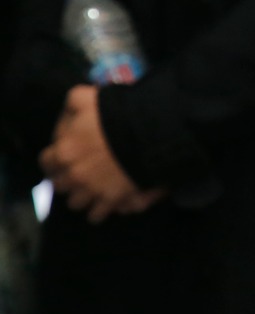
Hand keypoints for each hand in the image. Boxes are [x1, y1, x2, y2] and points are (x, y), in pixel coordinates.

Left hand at [41, 86, 160, 222]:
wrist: (148, 132)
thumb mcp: (86, 97)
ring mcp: (91, 191)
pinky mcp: (110, 200)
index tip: (66, 156)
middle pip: (60, 186)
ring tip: (94, 188)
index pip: (46, 162)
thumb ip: (71, 105)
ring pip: (76, 203)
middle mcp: (72, 175)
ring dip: (83, 196)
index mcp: (63, 152)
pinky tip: (106, 201)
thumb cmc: (115, 113)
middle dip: (69, 179)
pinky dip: (99, 210)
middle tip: (82, 172)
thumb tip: (68, 115)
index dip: (55, 159)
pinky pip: (96, 215)